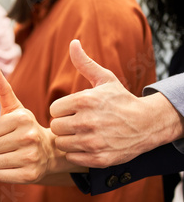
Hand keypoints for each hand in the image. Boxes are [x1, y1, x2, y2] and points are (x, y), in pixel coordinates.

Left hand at [0, 67, 55, 182]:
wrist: (48, 154)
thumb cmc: (24, 129)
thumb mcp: (15, 108)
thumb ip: (3, 90)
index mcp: (22, 118)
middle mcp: (29, 136)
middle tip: (0, 148)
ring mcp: (31, 157)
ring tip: (4, 156)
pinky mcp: (30, 175)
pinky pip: (0, 176)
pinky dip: (0, 173)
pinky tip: (10, 167)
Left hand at [50, 40, 161, 167]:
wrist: (148, 124)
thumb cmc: (121, 100)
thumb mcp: (105, 79)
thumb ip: (85, 63)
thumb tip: (73, 43)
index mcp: (85, 100)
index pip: (53, 109)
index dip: (62, 110)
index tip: (72, 111)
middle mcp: (87, 121)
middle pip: (55, 127)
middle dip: (64, 125)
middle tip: (76, 124)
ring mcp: (93, 141)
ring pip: (62, 143)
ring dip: (69, 140)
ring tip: (81, 134)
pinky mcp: (98, 158)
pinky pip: (71, 157)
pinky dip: (77, 153)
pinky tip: (87, 146)